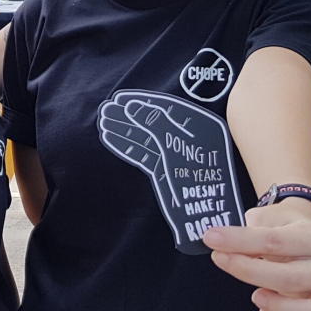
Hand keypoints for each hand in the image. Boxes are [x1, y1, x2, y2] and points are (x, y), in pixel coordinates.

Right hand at [99, 91, 244, 253]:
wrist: (206, 212)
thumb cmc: (198, 175)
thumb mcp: (176, 144)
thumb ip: (155, 123)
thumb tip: (132, 107)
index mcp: (197, 127)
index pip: (165, 108)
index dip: (141, 103)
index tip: (120, 98)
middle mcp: (185, 139)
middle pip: (152, 122)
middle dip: (128, 116)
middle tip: (106, 109)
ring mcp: (173, 155)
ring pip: (144, 138)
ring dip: (124, 130)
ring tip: (104, 122)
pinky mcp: (164, 169)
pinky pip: (143, 153)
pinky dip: (127, 146)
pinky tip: (111, 138)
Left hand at [204, 200, 310, 310]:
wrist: (303, 233)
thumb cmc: (284, 228)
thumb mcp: (266, 219)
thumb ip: (246, 231)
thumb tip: (218, 241)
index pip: (275, 241)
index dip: (239, 241)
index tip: (213, 238)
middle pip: (290, 278)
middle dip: (247, 271)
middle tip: (221, 259)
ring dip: (277, 307)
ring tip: (255, 295)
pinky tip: (265, 309)